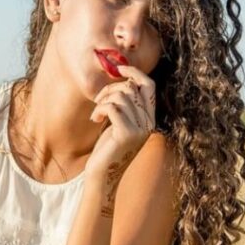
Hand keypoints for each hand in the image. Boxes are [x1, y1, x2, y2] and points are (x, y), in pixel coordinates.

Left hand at [85, 64, 156, 184]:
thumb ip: (125, 105)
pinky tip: (95, 119)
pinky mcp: (126, 135)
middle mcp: (149, 123)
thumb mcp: (118, 123)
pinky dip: (100, 109)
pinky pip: (113, 107)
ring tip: (97, 113)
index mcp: (149, 118)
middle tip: (98, 102)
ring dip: (103, 100)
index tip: (119, 68)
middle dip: (110, 89)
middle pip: (131, 87)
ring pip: (121, 95)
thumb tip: (122, 78)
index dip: (135, 72)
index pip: (149, 85)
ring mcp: (140, 129)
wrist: (102, 176)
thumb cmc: (107, 148)